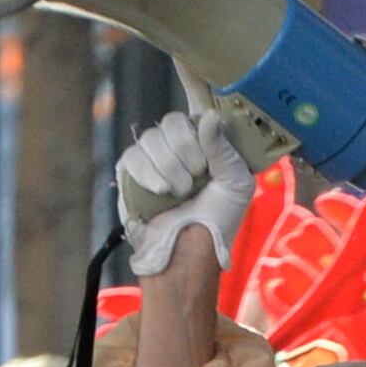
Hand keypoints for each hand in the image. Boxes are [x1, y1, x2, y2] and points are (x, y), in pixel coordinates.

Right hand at [117, 111, 255, 279]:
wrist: (189, 251)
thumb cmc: (217, 220)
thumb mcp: (235, 183)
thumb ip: (223, 147)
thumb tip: (211, 116)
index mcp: (202, 141)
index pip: (191, 115)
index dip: (197, 138)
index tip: (205, 165)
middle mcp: (175, 144)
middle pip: (171, 123)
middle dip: (187, 156)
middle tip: (195, 183)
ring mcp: (151, 156)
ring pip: (151, 139)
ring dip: (170, 170)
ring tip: (180, 194)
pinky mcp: (130, 172)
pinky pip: (132, 156)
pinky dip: (148, 175)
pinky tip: (161, 192)